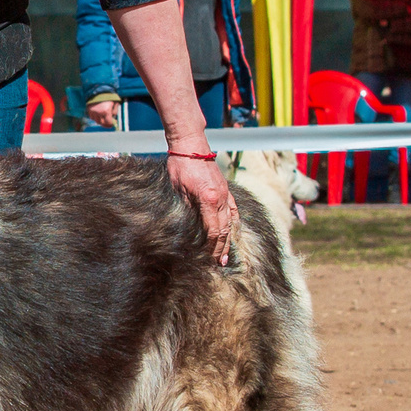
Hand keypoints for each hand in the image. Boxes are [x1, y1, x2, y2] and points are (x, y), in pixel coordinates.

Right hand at [85, 94, 119, 127]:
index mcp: (106, 111)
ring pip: (96, 121)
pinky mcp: (89, 109)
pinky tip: (98, 115)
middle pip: (102, 123)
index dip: (111, 124)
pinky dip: (95, 118)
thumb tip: (113, 118)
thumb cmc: (109, 96)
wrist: (99, 89)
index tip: (113, 124)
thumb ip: (115, 111)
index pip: (108, 122)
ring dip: (100, 121)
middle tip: (108, 124)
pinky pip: (92, 117)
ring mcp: (93, 111)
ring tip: (103, 119)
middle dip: (106, 124)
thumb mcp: (115, 103)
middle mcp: (99, 112)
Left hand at [165, 150, 236, 265]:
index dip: (211, 248)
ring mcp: (226, 194)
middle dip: (221, 249)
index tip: (208, 260)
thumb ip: (186, 211)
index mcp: (208, 199)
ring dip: (228, 241)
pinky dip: (234, 224)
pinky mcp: (226, 190)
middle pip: (224, 230)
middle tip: (218, 265)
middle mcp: (221, 198)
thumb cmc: (179, 166)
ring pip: (230, 223)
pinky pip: (234, 211)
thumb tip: (187, 231)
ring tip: (226, 256)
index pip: (213, 231)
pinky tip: (233, 233)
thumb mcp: (177, 190)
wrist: (191, 146)